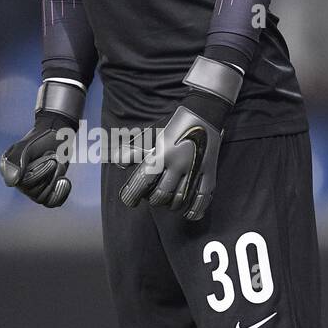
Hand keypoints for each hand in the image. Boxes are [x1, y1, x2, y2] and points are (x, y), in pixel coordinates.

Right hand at [0, 112, 74, 206]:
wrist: (56, 135)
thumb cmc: (41, 139)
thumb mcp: (27, 147)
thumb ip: (17, 161)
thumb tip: (12, 182)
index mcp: (9, 171)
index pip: (25, 185)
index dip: (41, 172)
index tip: (49, 155)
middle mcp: (18, 182)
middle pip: (35, 193)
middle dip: (49, 175)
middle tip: (53, 158)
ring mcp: (32, 187)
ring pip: (43, 198)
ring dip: (54, 180)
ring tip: (57, 164)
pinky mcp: (45, 190)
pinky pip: (51, 202)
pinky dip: (60, 194)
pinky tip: (64, 180)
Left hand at [118, 103, 223, 220]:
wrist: (204, 113)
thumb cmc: (173, 125)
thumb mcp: (150, 134)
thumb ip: (133, 150)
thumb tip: (118, 164)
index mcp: (162, 153)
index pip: (143, 181)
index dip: (133, 194)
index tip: (129, 201)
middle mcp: (178, 164)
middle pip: (161, 194)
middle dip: (152, 199)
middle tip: (150, 197)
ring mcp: (196, 170)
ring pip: (180, 199)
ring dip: (170, 205)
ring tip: (166, 202)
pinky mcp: (210, 172)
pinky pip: (203, 197)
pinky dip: (195, 209)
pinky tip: (188, 214)